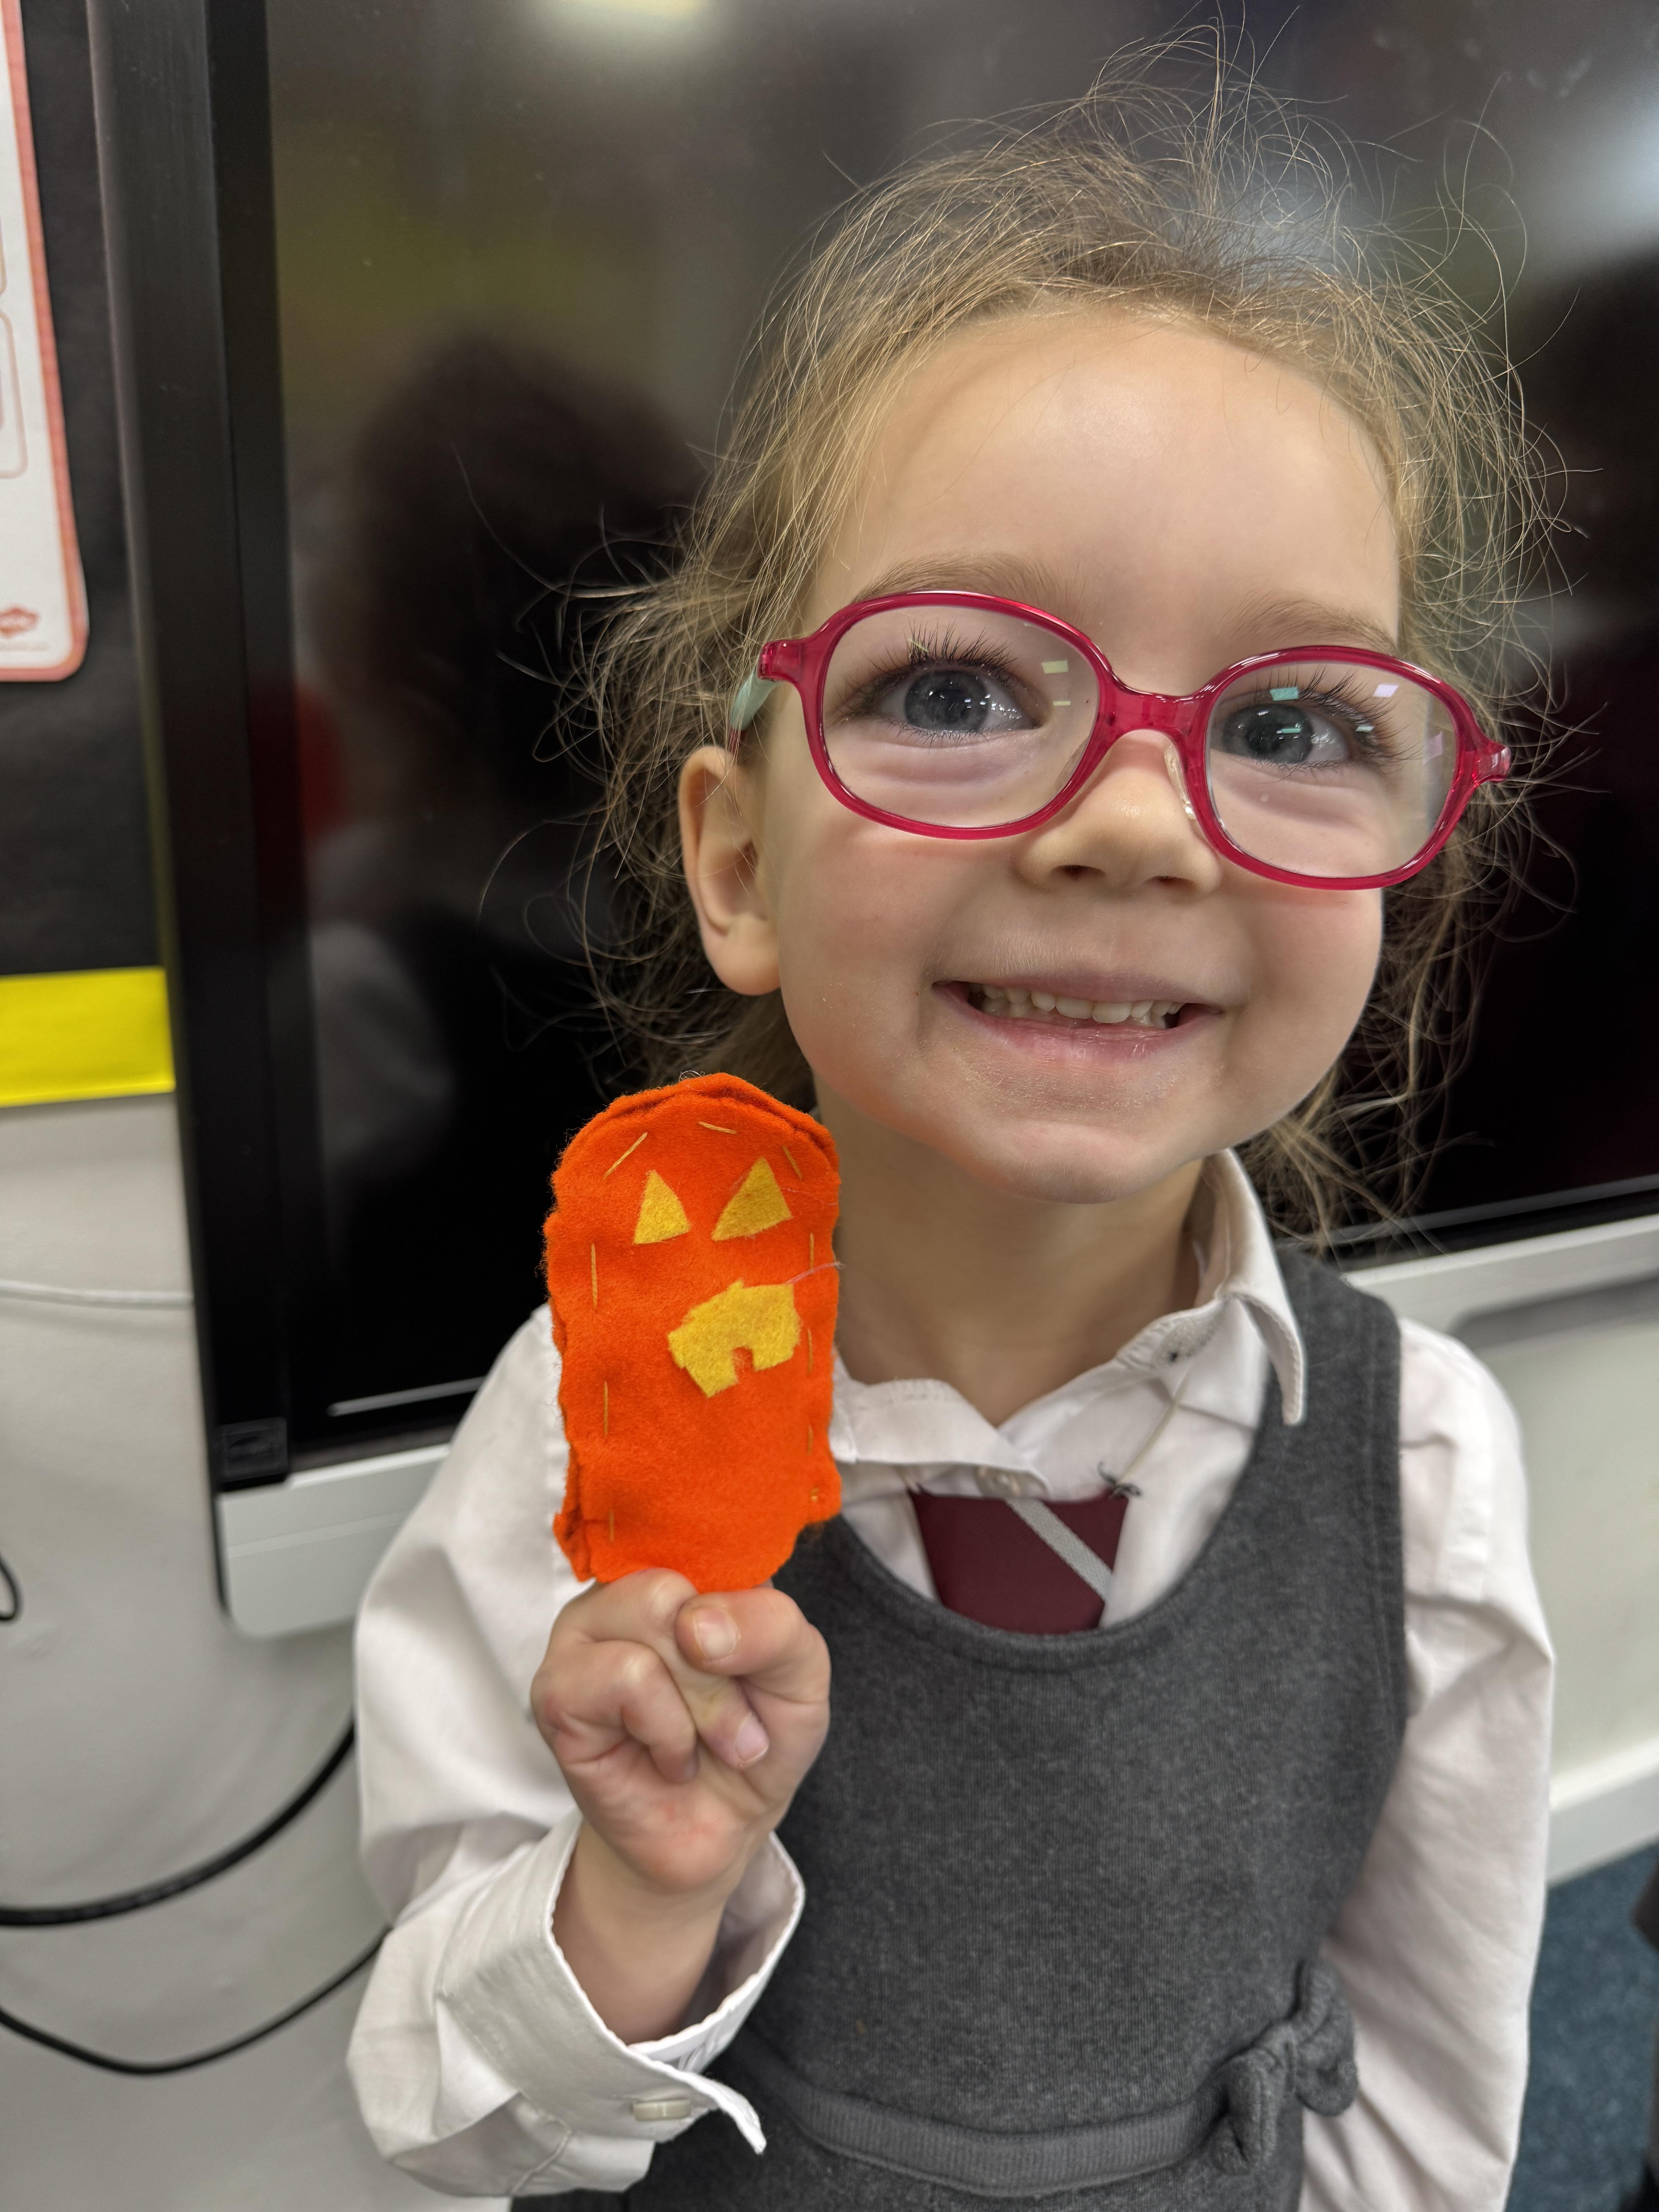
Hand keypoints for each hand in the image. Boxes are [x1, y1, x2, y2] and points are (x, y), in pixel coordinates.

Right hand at [531, 1569, 829, 2038]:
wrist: (721, 1833)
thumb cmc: (755, 1739)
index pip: (706, 1529)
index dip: (742, 1598)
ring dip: (704, 1705)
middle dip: (726, 1671)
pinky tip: (670, 1759)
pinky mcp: (556, 1691)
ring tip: (704, 1746)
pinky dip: (668, 1730)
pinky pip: (624, 1677)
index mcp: (685, 1567)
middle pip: (678, 1586)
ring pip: (655, 1622)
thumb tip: (697, 1622)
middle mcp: (626, 1588)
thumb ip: (775, 1628)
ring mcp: (581, 1635)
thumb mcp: (799, 1678)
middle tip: (738, 1727)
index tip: (757, 1660)